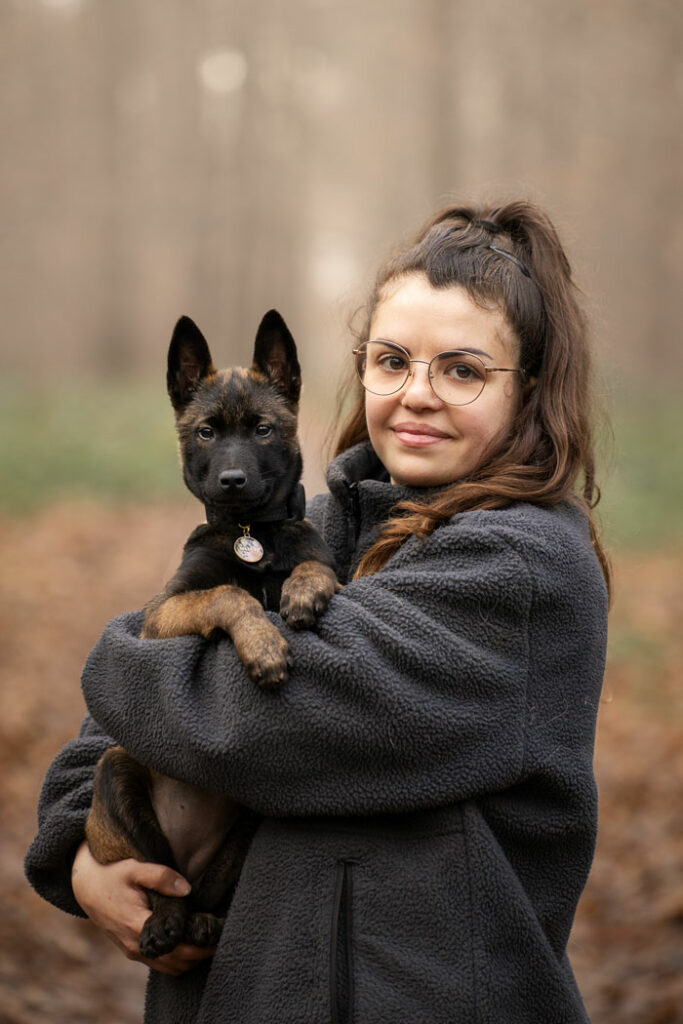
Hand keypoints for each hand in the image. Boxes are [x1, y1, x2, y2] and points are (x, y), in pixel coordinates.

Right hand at [71, 841, 215, 975]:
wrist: (86, 886)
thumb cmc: (111, 874)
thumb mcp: (135, 868)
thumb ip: (161, 876)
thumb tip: (186, 889)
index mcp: (138, 925)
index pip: (176, 947)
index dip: (199, 946)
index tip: (216, 933)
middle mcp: (135, 944)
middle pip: (176, 963)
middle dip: (200, 955)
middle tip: (218, 938)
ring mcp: (133, 950)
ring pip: (168, 967)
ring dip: (190, 960)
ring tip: (208, 942)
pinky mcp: (132, 949)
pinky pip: (159, 963)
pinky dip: (177, 961)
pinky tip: (189, 944)